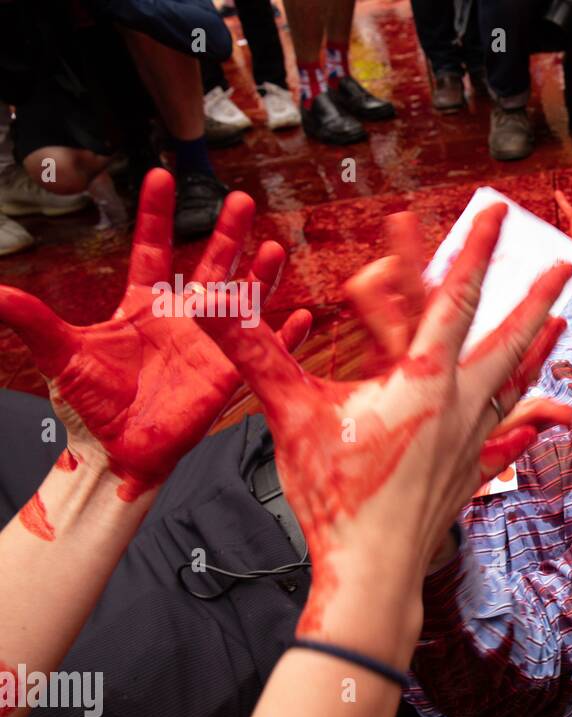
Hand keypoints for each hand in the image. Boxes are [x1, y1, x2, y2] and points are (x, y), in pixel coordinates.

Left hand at [0, 169, 309, 500]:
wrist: (121, 451)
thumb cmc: (92, 404)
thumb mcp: (62, 355)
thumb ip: (33, 320)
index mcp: (143, 304)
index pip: (151, 248)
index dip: (155, 213)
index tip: (160, 175)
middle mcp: (184, 317)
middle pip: (210, 264)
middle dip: (227, 232)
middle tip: (242, 199)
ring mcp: (212, 343)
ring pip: (243, 299)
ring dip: (260, 276)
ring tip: (275, 248)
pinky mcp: (232, 374)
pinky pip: (266, 349)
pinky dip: (287, 335)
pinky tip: (304, 317)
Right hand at [196, 203, 571, 656]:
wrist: (373, 569)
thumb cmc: (336, 495)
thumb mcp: (292, 416)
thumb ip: (256, 355)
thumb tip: (209, 305)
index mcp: (422, 381)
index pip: (454, 298)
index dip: (474, 249)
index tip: (496, 212)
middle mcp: (460, 404)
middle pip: (508, 338)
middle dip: (535, 296)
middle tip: (565, 264)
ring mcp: (471, 440)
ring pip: (514, 382)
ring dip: (538, 348)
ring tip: (562, 323)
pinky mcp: (471, 471)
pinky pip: (508, 435)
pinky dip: (528, 417)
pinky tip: (546, 418)